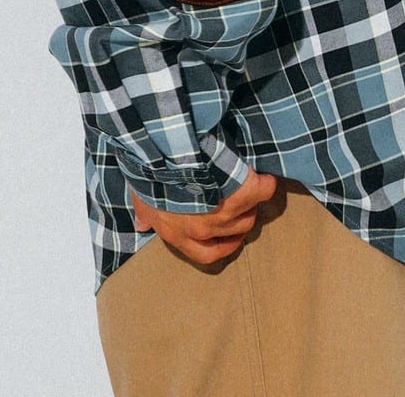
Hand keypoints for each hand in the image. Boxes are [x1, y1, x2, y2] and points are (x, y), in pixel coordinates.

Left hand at [128, 166, 277, 265]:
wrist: (166, 148)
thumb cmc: (150, 172)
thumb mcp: (140, 195)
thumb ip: (144, 213)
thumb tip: (142, 226)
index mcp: (177, 233)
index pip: (207, 255)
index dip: (223, 247)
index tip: (230, 238)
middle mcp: (203, 229)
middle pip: (234, 233)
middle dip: (239, 220)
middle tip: (240, 202)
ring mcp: (224, 213)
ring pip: (248, 217)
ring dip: (250, 202)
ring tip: (248, 184)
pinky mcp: (242, 192)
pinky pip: (263, 191)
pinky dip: (265, 184)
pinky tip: (263, 176)